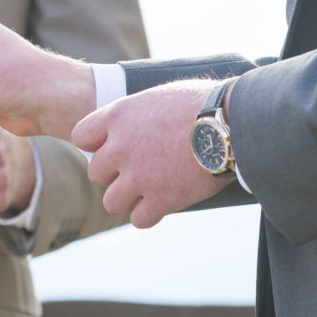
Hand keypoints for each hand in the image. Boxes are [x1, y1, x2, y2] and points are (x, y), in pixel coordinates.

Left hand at [71, 80, 233, 227]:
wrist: (235, 121)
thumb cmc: (203, 102)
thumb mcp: (158, 96)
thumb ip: (135, 114)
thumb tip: (130, 122)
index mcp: (117, 116)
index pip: (81, 137)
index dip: (97, 144)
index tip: (116, 146)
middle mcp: (120, 147)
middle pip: (96, 173)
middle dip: (115, 174)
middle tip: (141, 169)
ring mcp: (139, 176)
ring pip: (112, 202)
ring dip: (129, 199)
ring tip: (150, 190)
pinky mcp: (161, 199)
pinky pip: (139, 219)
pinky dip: (150, 215)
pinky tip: (164, 203)